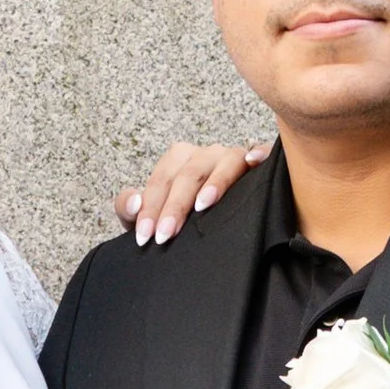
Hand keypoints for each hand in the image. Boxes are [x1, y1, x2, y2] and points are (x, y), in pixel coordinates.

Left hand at [116, 138, 270, 247]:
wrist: (206, 228)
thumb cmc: (178, 218)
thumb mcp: (149, 216)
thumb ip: (128, 208)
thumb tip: (134, 203)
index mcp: (179, 159)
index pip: (162, 180)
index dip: (151, 207)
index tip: (145, 236)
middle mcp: (206, 155)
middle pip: (189, 173)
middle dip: (175, 205)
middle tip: (165, 234)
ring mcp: (233, 157)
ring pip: (224, 162)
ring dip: (214, 183)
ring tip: (202, 206)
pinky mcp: (257, 164)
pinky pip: (261, 152)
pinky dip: (258, 154)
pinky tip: (254, 162)